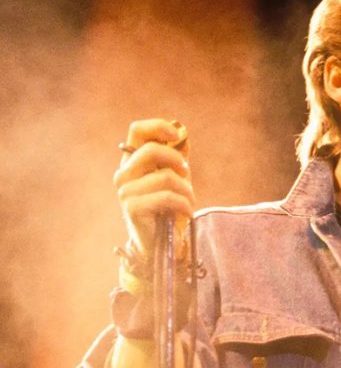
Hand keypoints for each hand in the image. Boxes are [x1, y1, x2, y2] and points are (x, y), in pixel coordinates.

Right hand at [113, 119, 194, 260]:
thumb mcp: (176, 176)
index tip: (176, 136)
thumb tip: (183, 134)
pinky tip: (187, 211)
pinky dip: (184, 204)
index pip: (137, 130)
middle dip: (177, 160)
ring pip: (164, 177)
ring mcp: (125, 191)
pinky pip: (167, 197)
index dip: (158, 127)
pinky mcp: (132, 208)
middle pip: (151, 150)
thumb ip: (178, 156)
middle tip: (187, 173)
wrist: (161, 241)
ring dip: (186, 190)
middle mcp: (123, 173)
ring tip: (189, 200)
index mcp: (132, 161)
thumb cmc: (168, 205)